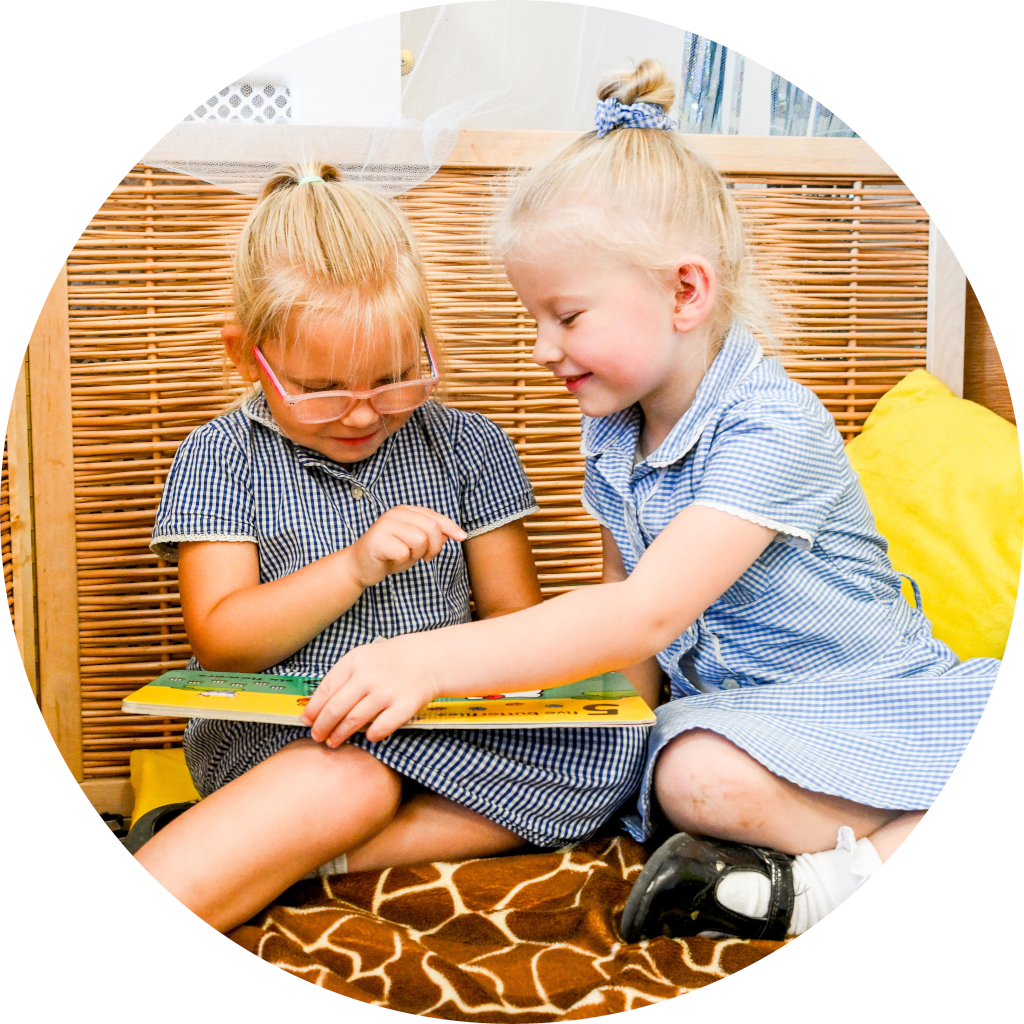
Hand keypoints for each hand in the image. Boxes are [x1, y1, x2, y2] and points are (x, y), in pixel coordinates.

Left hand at [301, 635, 441, 744]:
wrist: (427, 658)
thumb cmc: (389, 660)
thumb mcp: (362, 657)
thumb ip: (341, 677)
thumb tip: (316, 707)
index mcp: (355, 661)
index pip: (325, 690)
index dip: (313, 709)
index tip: (307, 721)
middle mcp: (368, 676)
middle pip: (336, 708)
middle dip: (322, 726)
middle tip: (317, 736)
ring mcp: (387, 691)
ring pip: (354, 720)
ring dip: (340, 735)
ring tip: (334, 742)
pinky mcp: (404, 705)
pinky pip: (381, 727)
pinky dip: (371, 735)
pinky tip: (367, 737)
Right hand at [347, 505, 466, 589]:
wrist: (360, 566)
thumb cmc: (390, 555)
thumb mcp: (415, 545)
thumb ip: (432, 536)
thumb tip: (451, 533)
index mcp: (406, 511)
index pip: (436, 517)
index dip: (451, 527)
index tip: (462, 537)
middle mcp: (396, 513)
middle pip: (432, 528)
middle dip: (433, 547)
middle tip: (424, 557)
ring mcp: (386, 524)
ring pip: (421, 540)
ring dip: (416, 555)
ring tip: (404, 557)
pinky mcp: (378, 539)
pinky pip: (404, 552)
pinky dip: (402, 561)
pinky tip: (391, 560)